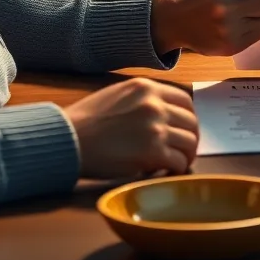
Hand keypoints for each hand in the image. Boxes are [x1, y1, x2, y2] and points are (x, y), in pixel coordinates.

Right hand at [64, 77, 198, 178]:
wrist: (69, 139)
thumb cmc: (86, 120)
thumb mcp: (118, 94)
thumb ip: (143, 99)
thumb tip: (163, 112)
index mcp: (146, 87)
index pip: (184, 99)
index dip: (187, 116)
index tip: (182, 128)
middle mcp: (155, 104)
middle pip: (191, 121)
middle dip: (190, 137)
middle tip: (183, 150)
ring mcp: (156, 128)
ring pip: (190, 141)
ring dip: (186, 155)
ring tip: (175, 163)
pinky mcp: (153, 152)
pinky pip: (179, 162)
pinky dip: (177, 169)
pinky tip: (165, 172)